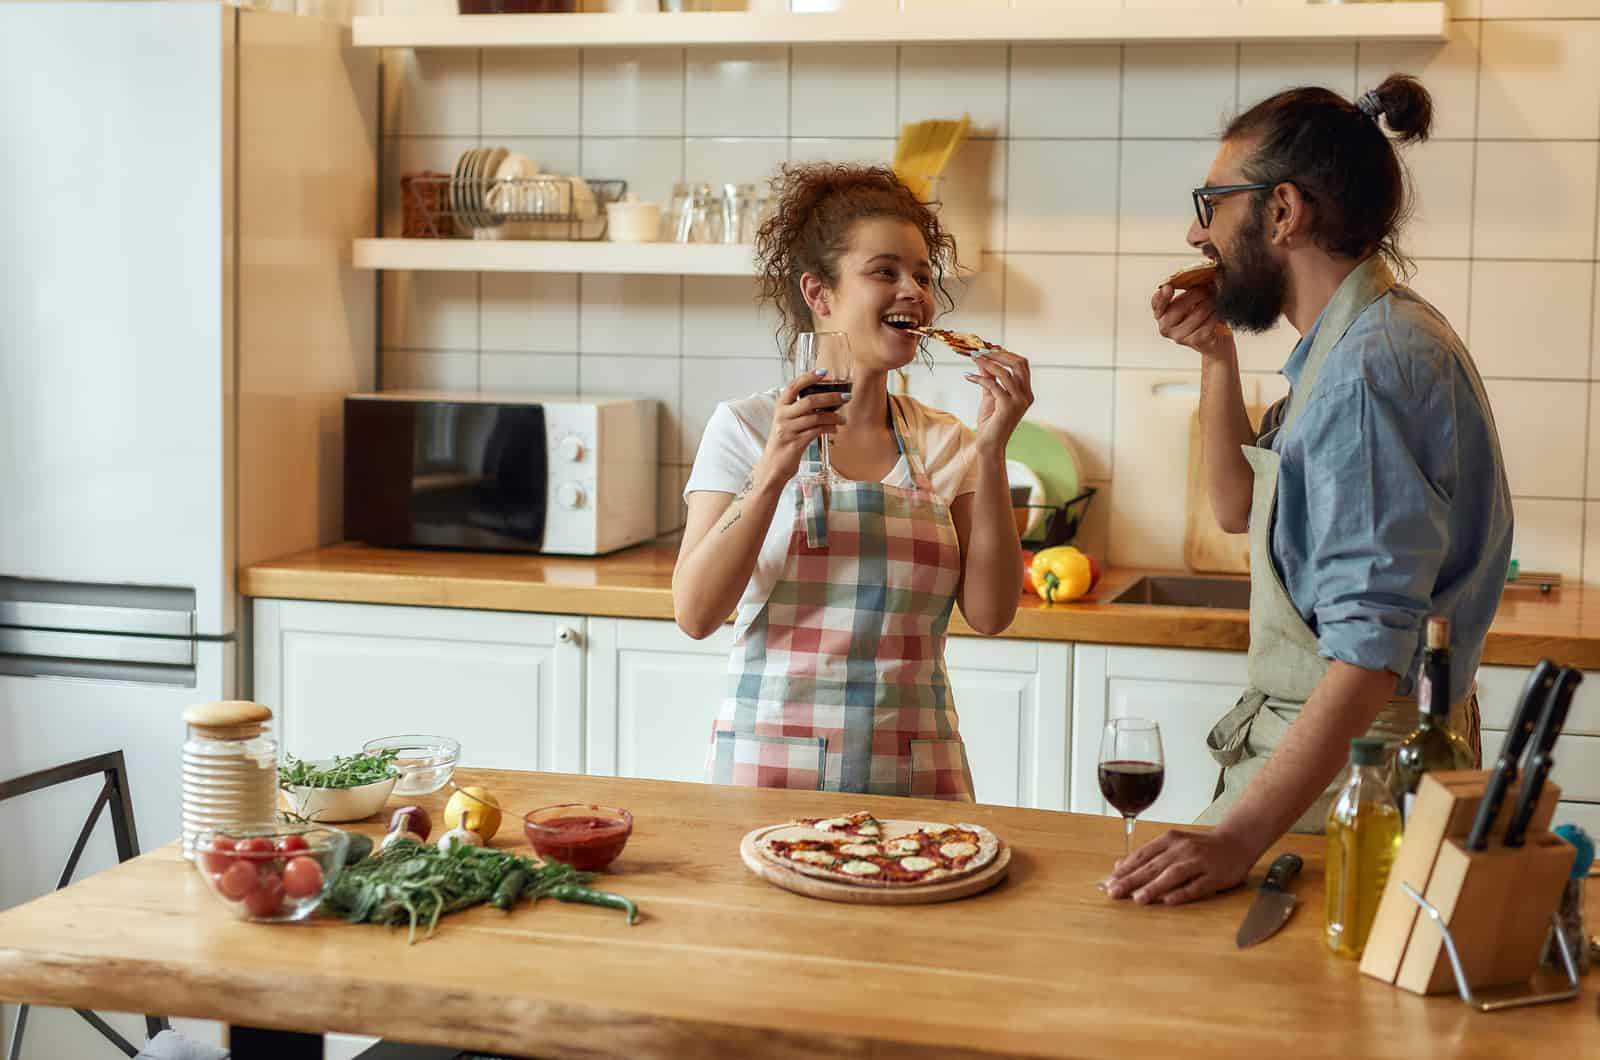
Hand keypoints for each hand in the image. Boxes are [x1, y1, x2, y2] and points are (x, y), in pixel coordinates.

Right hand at [755, 369, 846, 486]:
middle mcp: (782, 416)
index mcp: (780, 407)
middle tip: (846, 397)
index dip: (808, 377)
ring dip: (834, 416)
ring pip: (816, 417)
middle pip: (809, 400)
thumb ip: (801, 411)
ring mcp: (787, 430)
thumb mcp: (788, 422)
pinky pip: (816, 431)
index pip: (793, 386)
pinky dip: (829, 428)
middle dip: (831, 397)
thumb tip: (827, 400)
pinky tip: (835, 429)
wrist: (772, 467)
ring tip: (843, 419)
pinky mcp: (795, 443)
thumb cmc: (784, 442)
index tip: (824, 371)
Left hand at [966, 347, 1033, 457]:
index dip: (1006, 353)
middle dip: (999, 354)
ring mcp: (1019, 401)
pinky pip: (993, 385)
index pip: (1021, 365)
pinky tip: (968, 376)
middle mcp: (1026, 395)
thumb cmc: (991, 421)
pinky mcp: (1008, 407)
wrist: (989, 444)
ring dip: (988, 363)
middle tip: (981, 350)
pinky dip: (979, 379)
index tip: (989, 347)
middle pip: (1018, 364)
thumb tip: (982, 359)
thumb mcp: (990, 395)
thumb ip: (989, 377)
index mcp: (1026, 392)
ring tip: (974, 358)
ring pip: (1006, 373)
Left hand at [1105, 828, 1257, 905]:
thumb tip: (1120, 865)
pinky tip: (1168, 901)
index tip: (1109, 881)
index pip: (1143, 855)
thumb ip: (1148, 854)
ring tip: (1138, 899)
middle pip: (1154, 866)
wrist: (1236, 842)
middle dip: (1132, 880)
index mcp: (1170, 840)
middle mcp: (1182, 849)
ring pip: (1173, 875)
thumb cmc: (1200, 846)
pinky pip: (1196, 886)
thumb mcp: (1173, 843)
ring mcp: (1199, 862)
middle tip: (1114, 892)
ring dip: (1154, 887)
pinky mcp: (1215, 875)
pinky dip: (1182, 894)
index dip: (1126, 869)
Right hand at [1152, 283, 1236, 360]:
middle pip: (1179, 306)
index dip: (1161, 296)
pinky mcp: (1195, 341)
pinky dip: (1217, 315)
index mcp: (1162, 315)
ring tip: (1216, 303)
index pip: (1156, 304)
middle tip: (1209, 290)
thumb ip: (1188, 290)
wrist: (1215, 342)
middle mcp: (1166, 328)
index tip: (1168, 288)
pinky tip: (1218, 315)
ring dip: (1212, 304)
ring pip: (1199, 312)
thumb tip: (1199, 276)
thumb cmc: (1202, 320)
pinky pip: (1209, 322)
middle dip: (1198, 294)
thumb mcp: (1192, 303)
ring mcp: (1179, 336)